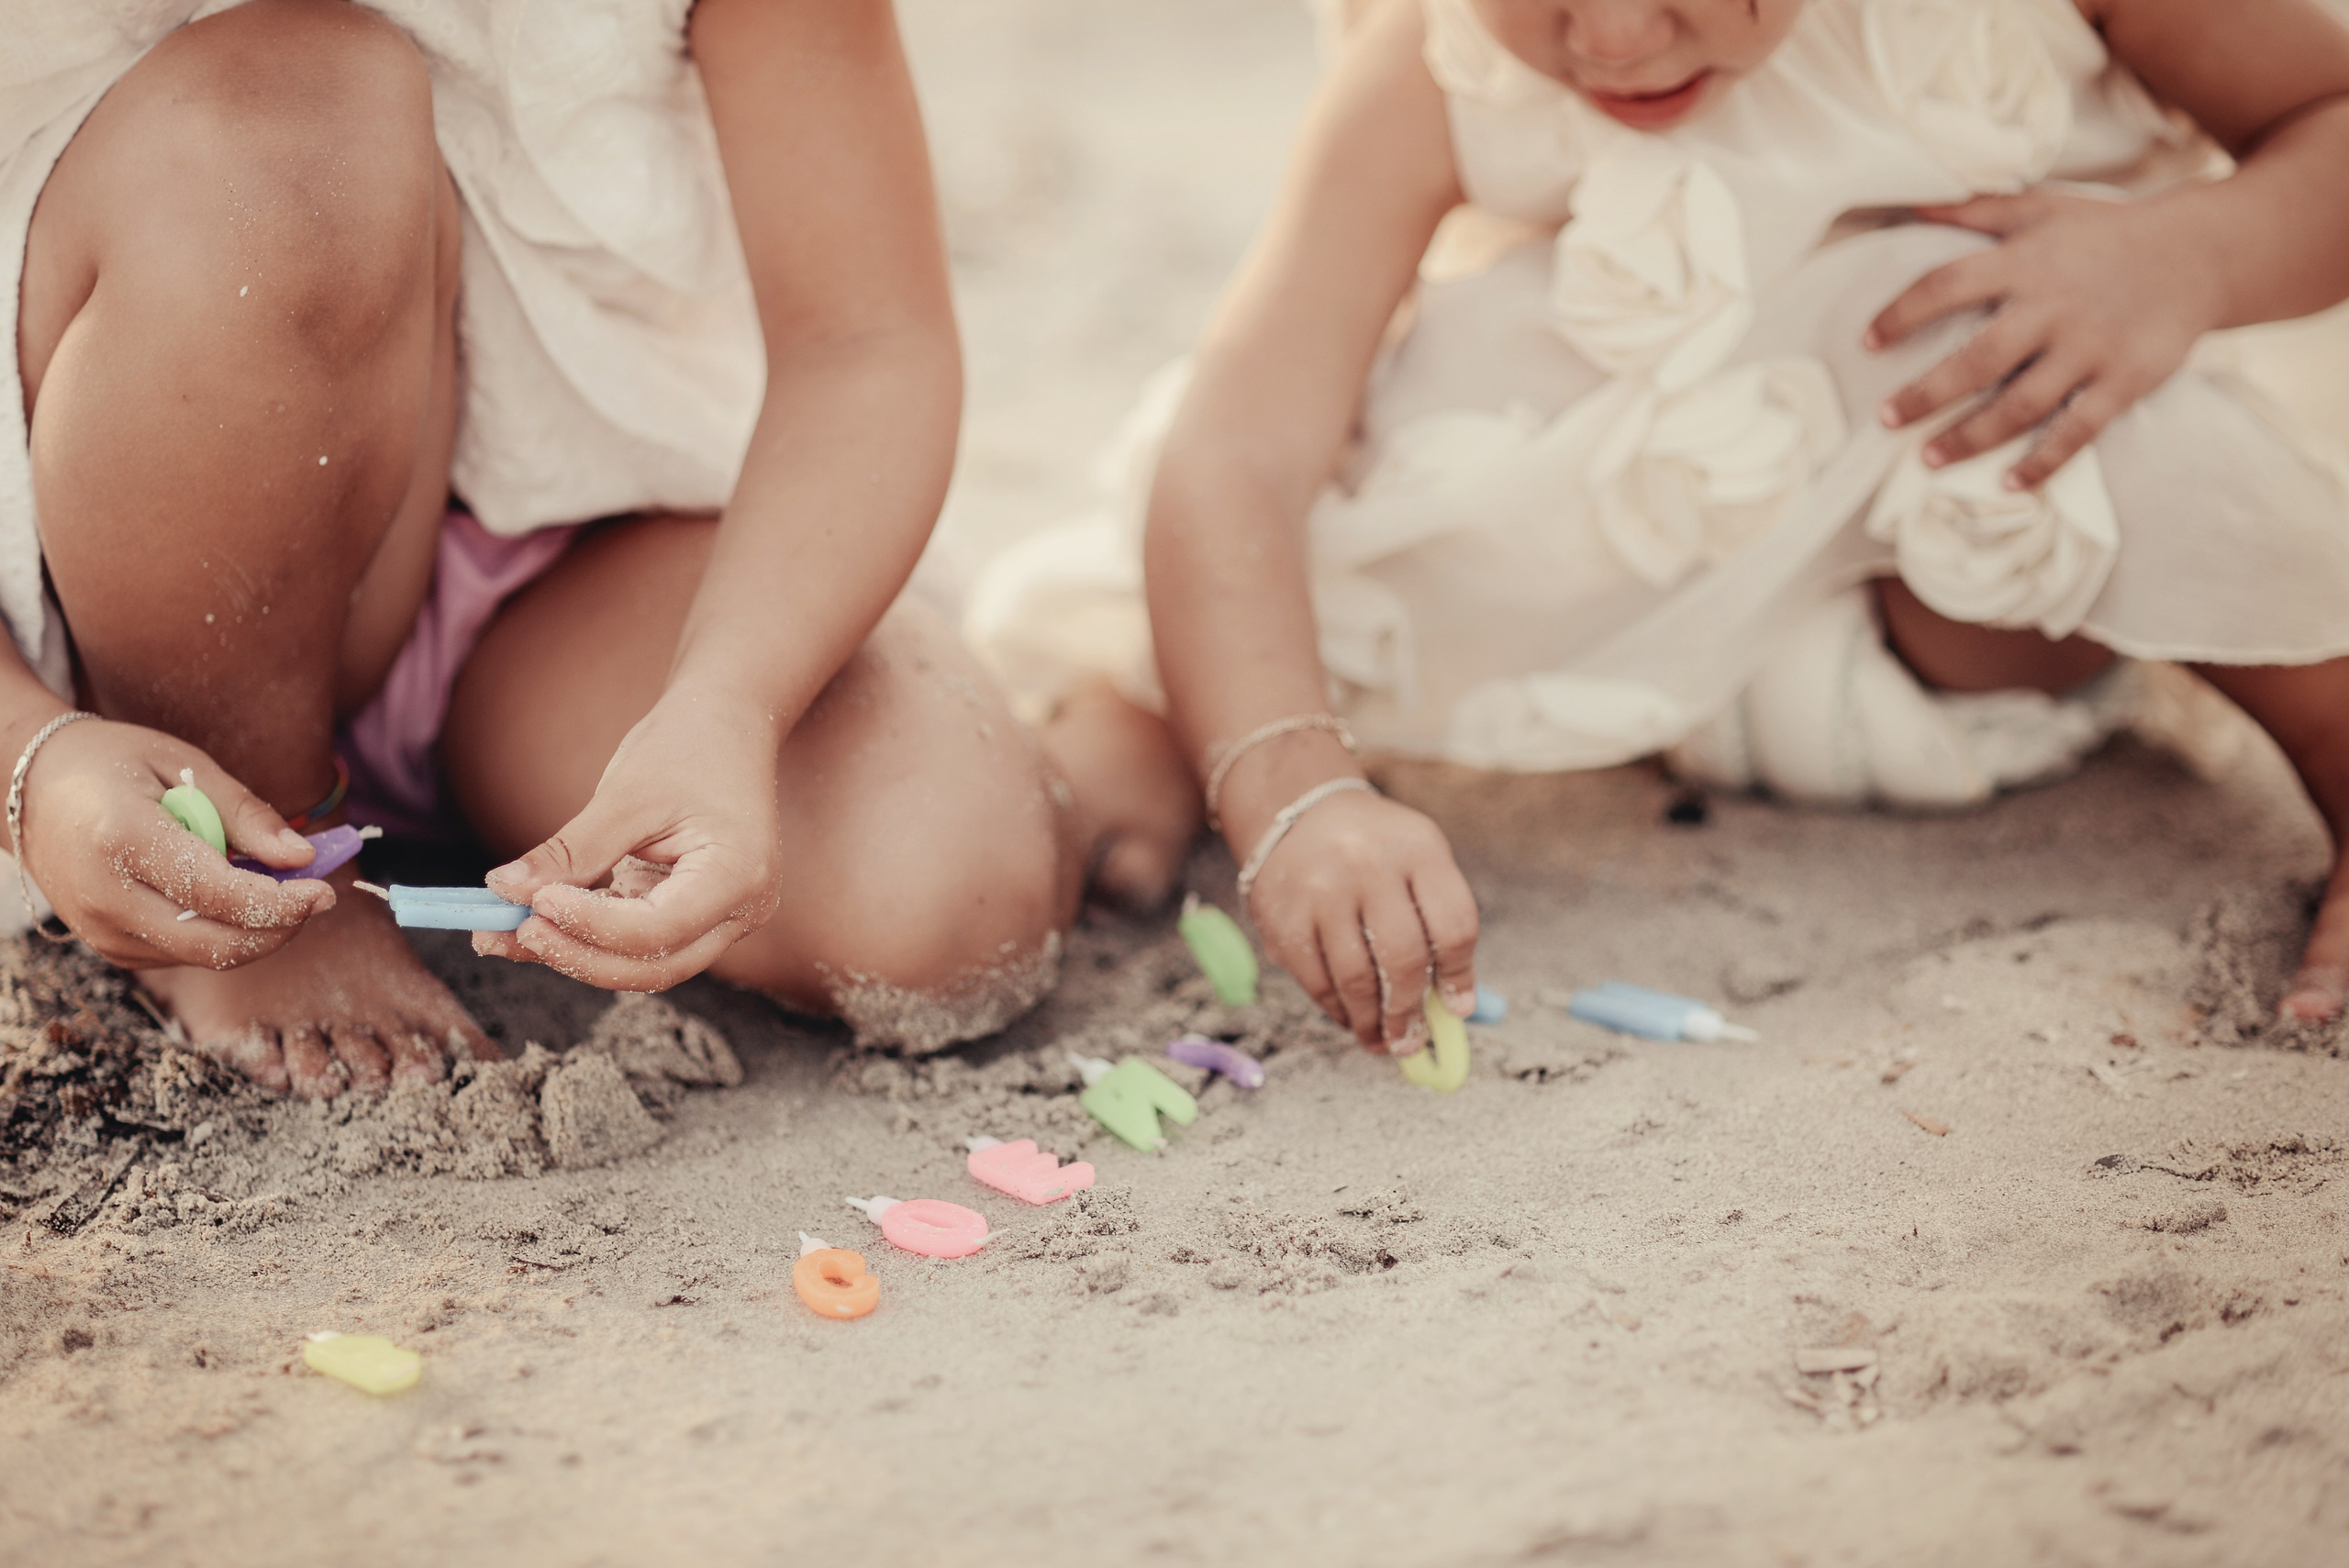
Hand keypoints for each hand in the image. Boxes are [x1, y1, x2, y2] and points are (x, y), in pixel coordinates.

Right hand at [15, 718, 329, 968]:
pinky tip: (231, 896)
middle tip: (316, 897)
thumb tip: (302, 857)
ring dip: (255, 932)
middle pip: (214, 943)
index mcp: (121, 839)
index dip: (279, 902)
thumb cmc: (113, 765)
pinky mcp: (108, 947)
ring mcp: (101, 930)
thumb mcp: (183, 764)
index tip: (324, 891)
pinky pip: (183, 954)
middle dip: (278, 928)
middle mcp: (105, 897)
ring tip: (273, 886)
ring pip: (203, 956)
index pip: (215, 894)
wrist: (31, 789)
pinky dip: (222, 933)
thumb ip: (244, 814)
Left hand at [476, 683, 782, 989]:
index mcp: (737, 876)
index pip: (659, 929)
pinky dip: (583, 936)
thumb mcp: (628, 794)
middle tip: (512, 930)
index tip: (535, 901)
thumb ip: (572, 851)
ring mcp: (719, 919)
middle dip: (578, 955)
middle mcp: (739, 911)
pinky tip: (528, 923)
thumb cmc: (688, 746)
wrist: (727, 723)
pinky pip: (633, 942)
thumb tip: (505, 891)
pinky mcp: (688, 914)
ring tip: (499, 934)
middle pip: (653, 966)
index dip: (592, 924)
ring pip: (642, 965)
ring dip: (572, 953)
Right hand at [1239, 787, 1478, 1052]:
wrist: (1298, 812)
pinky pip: (1316, 982)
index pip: (1453, 925)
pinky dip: (1338, 1012)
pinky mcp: (1283, 918)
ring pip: (1356, 979)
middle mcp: (1369, 865)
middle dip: (1410, 1012)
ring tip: (1385, 1042)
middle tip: (1413, 1040)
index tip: (1457, 1009)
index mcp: (1418, 850)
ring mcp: (1321, 891)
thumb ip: (1441, 926)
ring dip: (1373, 1023)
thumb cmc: (1375, 851)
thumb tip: (1458, 1009)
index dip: (1459, 976)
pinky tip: (1352, 1020)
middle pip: (1402, 958)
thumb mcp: (1420, 864)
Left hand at [1867, 190, 2225, 489]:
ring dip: (1970, 437)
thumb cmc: (2104, 232)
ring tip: (1928, 458)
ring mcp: (2091, 348)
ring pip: (2021, 404)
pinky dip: (2043, 462)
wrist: (2202, 252)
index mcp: (2026, 262)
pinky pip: (2078, 430)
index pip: (1947, 286)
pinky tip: (2008, 483)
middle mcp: (2054, 307)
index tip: (1866, 342)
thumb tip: (1907, 207)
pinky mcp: (2125, 380)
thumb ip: (1974, 211)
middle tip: (1883, 419)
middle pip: (1978, 359)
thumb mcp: (2042, 208)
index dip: (1901, 314)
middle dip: (1926, 394)